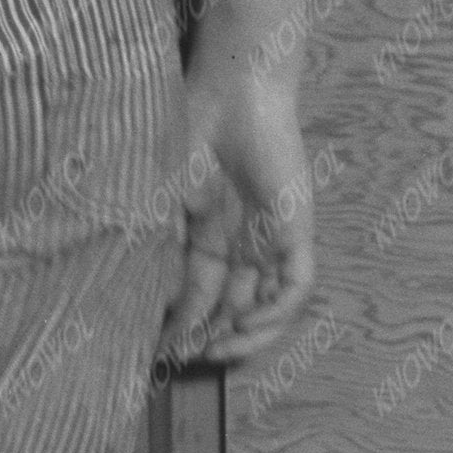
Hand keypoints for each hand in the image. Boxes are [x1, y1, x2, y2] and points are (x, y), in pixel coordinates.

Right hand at [162, 60, 313, 365]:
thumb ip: (162, 249)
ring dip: (245, 335)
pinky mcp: (297, 231)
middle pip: (231, 308)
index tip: (158, 352)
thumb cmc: (190, 132)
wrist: (231, 91)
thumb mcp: (164, 199)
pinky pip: (295, 287)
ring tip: (216, 350)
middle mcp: (241, 245)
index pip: (197, 295)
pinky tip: (246, 323)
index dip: (179, 326)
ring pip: (267, 307)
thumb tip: (155, 301)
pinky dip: (275, 312)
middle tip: (186, 361)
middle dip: (209, 338)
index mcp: (208, 236)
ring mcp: (270, 240)